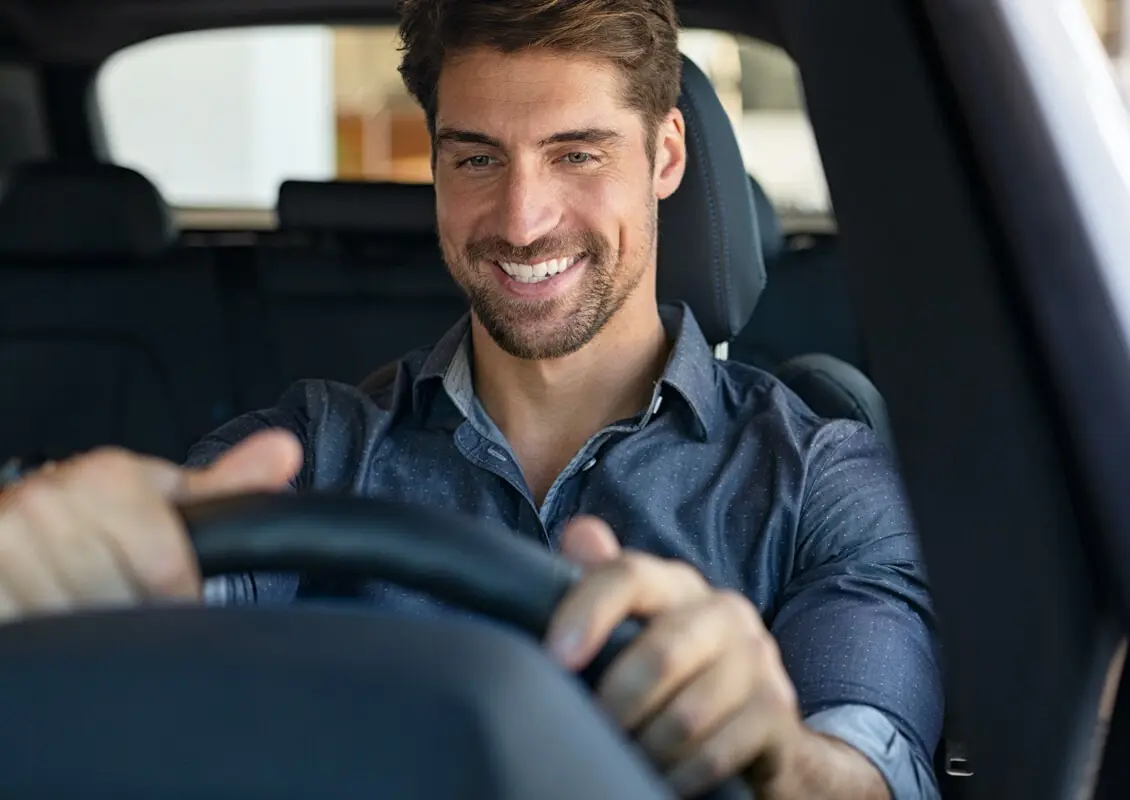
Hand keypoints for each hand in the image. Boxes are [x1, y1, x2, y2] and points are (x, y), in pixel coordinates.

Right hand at [0, 430, 300, 620]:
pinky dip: (46, 641)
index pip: (166, 573)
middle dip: (128, 616)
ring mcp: (5, 542)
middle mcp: (47, 501)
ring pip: (74, 627)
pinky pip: (30, 637)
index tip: (172, 600)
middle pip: (120, 604)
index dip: (176, 599)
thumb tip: (287, 452)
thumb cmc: (93, 513)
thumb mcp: (158, 495)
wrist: (10, 525)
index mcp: (104, 477)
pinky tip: (52, 620)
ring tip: (84, 607)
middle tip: (120, 604)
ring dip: (85, 632)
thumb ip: (226, 485)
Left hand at [545, 516, 804, 797]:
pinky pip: (717, 751)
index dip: (588, 610)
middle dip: (616, 701)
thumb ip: (602, 582)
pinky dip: (679, 773)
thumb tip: (579, 531)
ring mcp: (756, 659)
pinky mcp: (776, 710)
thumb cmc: (676, 670)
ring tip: (624, 758)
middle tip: (591, 729)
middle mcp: (723, 611)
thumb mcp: (636, 626)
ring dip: (646, 746)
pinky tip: (660, 778)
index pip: (628, 575)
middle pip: (661, 652)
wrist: (761, 726)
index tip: (556, 657)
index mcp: (677, 584)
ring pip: (687, 713)